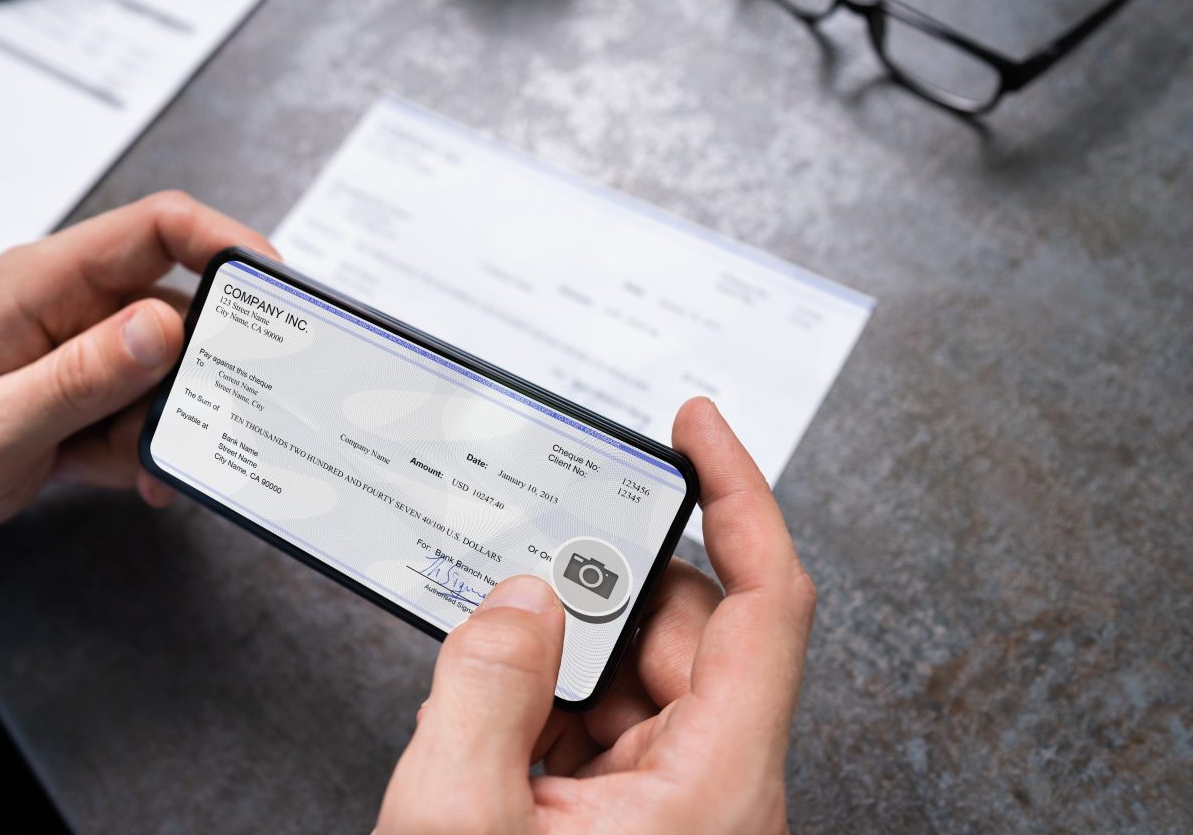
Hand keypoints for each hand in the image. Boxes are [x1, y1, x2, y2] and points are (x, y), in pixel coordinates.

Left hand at [0, 191, 276, 543]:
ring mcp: (85, 345)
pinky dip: (148, 447)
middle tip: (214, 414)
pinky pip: (152, 405)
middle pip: (181, 299)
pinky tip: (121, 475)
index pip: (153, 227)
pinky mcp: (94, 385)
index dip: (225, 241)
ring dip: (169, 421)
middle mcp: (72, 303)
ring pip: (174, 367)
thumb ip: (74, 379)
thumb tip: (163, 326)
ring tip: (128, 464)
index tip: (276, 288)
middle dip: (207, 363)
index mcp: (39, 284)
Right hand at [376, 396, 815, 834]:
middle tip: (527, 563)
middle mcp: (715, 786)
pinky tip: (496, 714)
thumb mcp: (459, 820)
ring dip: (563, 656)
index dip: (738, 496)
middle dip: (599, 588)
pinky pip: (607, 722)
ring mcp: (679, 803)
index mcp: (714, 782)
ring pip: (639, 674)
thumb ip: (484, 690)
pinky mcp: (639, 818)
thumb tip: (519, 599)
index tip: (697, 428)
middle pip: (685, 629)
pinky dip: (551, 701)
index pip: (765, 603)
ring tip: (494, 667)